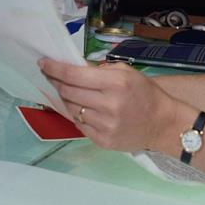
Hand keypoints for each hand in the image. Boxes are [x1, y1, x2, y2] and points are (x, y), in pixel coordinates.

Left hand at [39, 58, 183, 153]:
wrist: (162, 124)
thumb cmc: (145, 93)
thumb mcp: (126, 73)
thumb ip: (99, 70)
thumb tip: (72, 67)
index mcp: (115, 83)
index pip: (74, 75)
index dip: (54, 68)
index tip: (43, 63)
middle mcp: (108, 104)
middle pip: (68, 92)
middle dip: (57, 82)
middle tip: (52, 77)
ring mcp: (104, 125)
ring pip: (71, 109)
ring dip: (66, 99)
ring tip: (71, 93)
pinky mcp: (102, 141)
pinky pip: (79, 125)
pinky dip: (78, 115)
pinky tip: (85, 110)